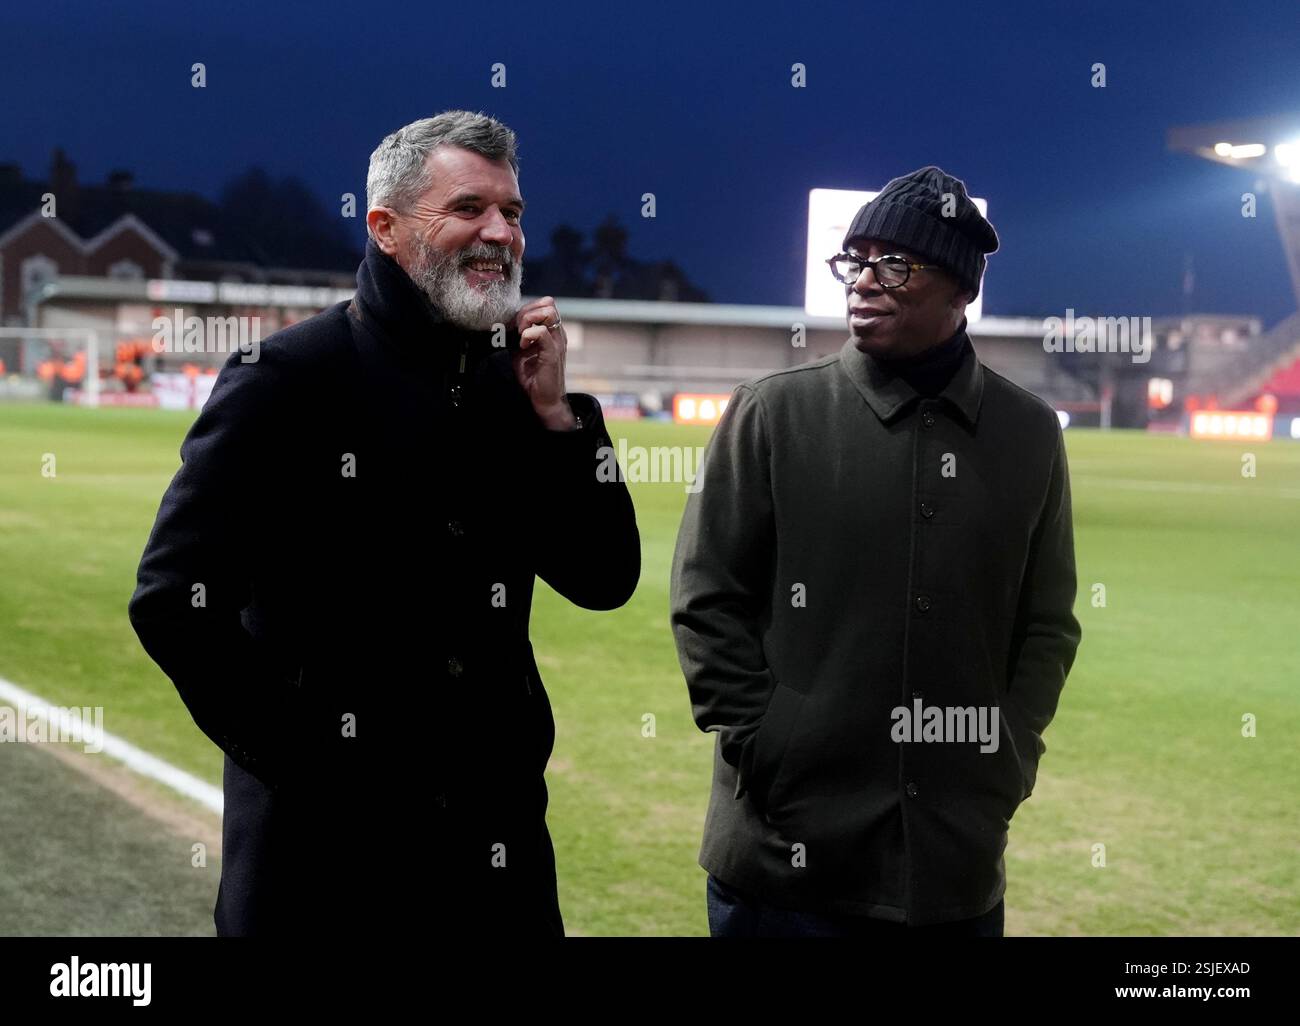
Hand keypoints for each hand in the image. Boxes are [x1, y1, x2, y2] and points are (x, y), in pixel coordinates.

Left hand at [512, 296, 575, 429]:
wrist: (544, 399)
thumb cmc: (533, 376)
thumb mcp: (521, 350)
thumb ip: (517, 335)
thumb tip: (506, 322)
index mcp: (551, 331)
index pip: (544, 304)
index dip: (528, 309)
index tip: (516, 325)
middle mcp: (557, 333)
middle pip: (548, 303)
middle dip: (527, 312)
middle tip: (518, 329)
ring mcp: (557, 341)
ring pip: (548, 312)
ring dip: (529, 320)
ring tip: (521, 335)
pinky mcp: (553, 352)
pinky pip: (542, 332)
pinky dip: (528, 334)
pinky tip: (523, 345)